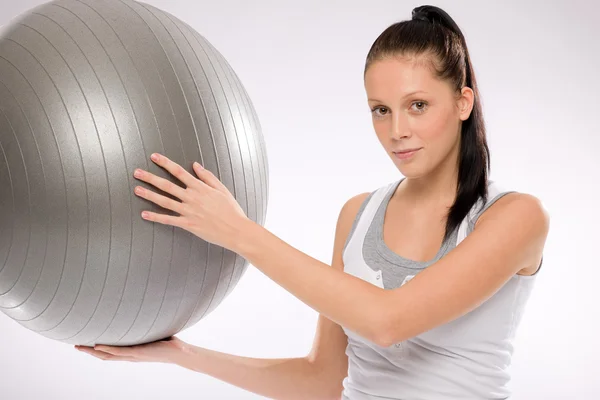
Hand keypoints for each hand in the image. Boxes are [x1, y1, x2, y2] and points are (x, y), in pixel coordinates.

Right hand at [75, 336, 186, 363]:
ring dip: (92, 351)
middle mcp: (130, 355)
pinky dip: (107, 348)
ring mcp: (132, 354)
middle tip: (75, 344)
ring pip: (106, 355)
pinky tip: (96, 344)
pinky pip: (118, 351)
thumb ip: (152, 325)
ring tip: (78, 346)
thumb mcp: (158, 332)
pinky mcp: (137, 352)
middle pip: (104, 355)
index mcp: (132, 352)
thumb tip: (155, 307)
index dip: (98, 349)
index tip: (88, 343)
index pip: (111, 352)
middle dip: (88, 351)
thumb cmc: (171, 343)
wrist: (179, 352)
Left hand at [133, 153, 251, 250]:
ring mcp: (189, 211)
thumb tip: (195, 165)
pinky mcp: (188, 224)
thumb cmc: (231, 209)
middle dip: (150, 178)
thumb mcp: (222, 189)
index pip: (179, 171)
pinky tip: (144, 214)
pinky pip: (169, 220)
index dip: (165, 163)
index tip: (154, 157)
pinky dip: (156, 217)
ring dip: (149, 195)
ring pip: (165, 201)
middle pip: (167, 185)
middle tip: (137, 172)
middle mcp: (192, 198)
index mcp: (200, 187)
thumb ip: (207, 177)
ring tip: (137, 190)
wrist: (236, 229)